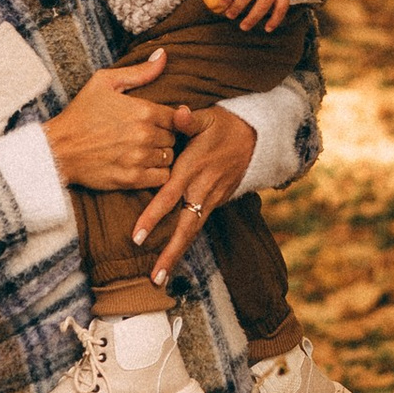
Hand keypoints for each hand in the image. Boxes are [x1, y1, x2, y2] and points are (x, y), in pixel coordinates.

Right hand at [43, 50, 185, 192]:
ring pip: (169, 157)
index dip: (168, 119)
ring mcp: (138, 158)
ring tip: (144, 150)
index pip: (176, 117)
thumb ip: (139, 71)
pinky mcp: (131, 179)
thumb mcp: (104, 82)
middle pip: (173, 137)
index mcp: (143, 110)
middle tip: (147, 136)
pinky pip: (161, 177)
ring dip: (160, 154)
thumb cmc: (80, 113)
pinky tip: (143, 165)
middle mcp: (144, 135)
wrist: (57, 148)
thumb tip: (164, 55)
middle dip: (163, 136)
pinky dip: (157, 173)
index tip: (155, 121)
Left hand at [129, 105, 256, 285]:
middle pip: (184, 227)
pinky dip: (184, 243)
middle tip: (154, 278)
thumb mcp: (208, 117)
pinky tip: (171, 259)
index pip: (168, 197)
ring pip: (192, 231)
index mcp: (193, 169)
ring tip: (158, 279)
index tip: (136, 237)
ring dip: (176, 255)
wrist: (257, 138)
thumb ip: (188, 119)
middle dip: (169, 253)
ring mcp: (211, 198)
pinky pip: (197, 225)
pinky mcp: (216, 202)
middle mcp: (202, 189)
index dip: (152, 217)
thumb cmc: (224, 125)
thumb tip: (177, 113)